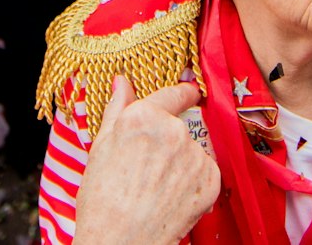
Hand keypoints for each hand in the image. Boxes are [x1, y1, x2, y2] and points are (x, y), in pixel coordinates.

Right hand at [71, 76, 217, 244]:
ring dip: (182, 163)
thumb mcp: (100, 148)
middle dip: (170, 142)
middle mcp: (174, 131)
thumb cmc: (102, 200)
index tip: (188, 94)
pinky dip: (193, 183)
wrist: (121, 241)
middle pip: (182, 127)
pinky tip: (171, 197)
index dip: (182, 94)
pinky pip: (205, 172)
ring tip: (157, 187)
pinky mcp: (211, 180)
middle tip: (149, 168)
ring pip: (194, 151)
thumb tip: (122, 82)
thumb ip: (116, 110)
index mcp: (144, 117)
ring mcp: (195, 156)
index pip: (175, 93)